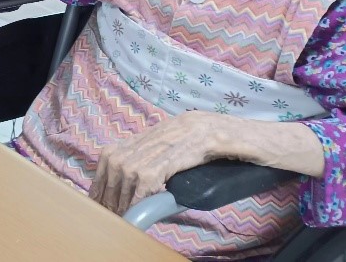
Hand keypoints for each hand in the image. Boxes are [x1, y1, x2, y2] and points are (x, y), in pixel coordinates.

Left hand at [89, 112, 234, 215]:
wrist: (248, 133)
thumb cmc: (221, 145)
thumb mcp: (184, 148)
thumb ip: (163, 160)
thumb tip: (146, 186)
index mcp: (154, 130)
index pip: (113, 154)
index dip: (103, 178)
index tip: (97, 198)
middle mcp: (156, 132)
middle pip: (116, 162)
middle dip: (108, 190)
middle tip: (107, 212)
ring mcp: (169, 139)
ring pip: (130, 169)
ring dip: (122, 195)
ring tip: (122, 214)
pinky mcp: (183, 150)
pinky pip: (152, 174)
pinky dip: (141, 192)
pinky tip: (139, 205)